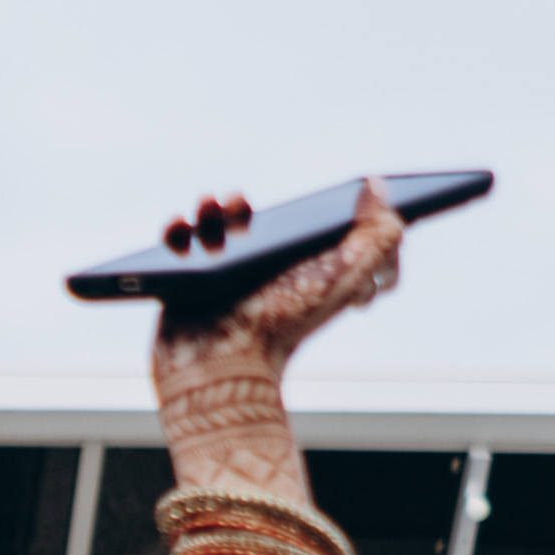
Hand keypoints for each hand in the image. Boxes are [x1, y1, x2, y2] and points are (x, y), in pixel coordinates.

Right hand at [151, 182, 404, 497]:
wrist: (226, 368)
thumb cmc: (285, 324)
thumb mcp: (347, 274)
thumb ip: (379, 232)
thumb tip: (374, 186)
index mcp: (298, 267)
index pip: (307, 229)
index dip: (303, 210)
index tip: (276, 208)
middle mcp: (259, 274)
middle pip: (248, 224)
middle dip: (238, 205)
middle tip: (239, 204)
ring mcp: (218, 282)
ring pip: (208, 231)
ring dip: (207, 211)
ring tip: (210, 207)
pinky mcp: (182, 289)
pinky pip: (175, 250)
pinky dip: (175, 232)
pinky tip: (182, 228)